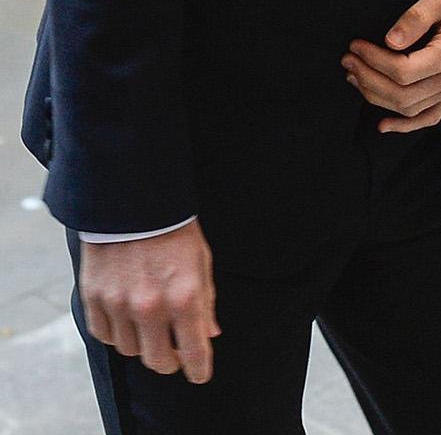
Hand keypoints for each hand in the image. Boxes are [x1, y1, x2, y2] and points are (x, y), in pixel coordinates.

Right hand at [78, 220, 217, 384]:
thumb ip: (206, 302)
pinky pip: (105, 335)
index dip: (199, 368)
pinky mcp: (93, 298)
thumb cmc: (174, 232)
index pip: (194, 349)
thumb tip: (209, 335)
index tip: (200, 375)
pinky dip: (118, 333)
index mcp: (184, 296)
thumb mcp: (201, 262)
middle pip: (158, 360)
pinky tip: (128, 319)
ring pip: (130, 350)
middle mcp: (150, 306)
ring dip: (143, 344)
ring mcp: (118, 304)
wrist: (133, 204)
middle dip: (170, 362)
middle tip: (175, 354)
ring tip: (151, 326)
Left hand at [342, 0, 440, 133]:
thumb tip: (390, 41)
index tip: (356, 46)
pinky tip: (383, 124)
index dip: (374, 61)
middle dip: (369, 79)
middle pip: (403, 94)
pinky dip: (406, 125)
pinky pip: (429, 116)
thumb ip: (416, 16)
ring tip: (356, 76)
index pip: (405, 71)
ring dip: (378, 97)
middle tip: (349, 60)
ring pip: (410, 108)